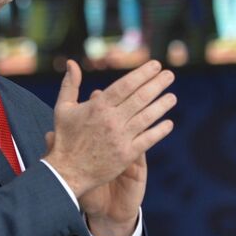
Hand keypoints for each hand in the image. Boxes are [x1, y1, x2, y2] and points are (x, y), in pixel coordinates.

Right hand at [43, 60, 175, 226]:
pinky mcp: (126, 155)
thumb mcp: (63, 108)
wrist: (67, 172)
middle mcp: (111, 120)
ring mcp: (120, 138)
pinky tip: (169, 124)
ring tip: (172, 97)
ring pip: (147, 117)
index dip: (143, 74)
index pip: (126, 85)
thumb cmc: (65, 138)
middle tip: (170, 75)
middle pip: (140, 98)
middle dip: (157, 84)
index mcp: (98, 106)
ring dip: (162, 105)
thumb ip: (70, 84)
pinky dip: (160, 131)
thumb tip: (72, 63)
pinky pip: (148, 140)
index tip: (156, 65)